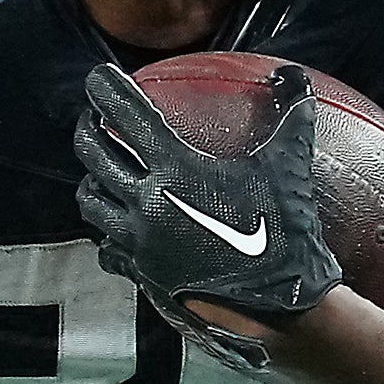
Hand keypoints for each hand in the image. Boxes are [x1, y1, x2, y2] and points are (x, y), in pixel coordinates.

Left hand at [73, 62, 342, 369]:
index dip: (105, 89)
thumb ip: (292, 114)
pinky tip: (120, 226)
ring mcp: (139, 242)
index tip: (98, 77)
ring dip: (92, 179)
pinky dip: (107, 230)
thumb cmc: (285, 234)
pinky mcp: (142, 273)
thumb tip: (295, 75)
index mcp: (176, 170)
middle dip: (87, 129)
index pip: (125, 115)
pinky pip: (107, 247)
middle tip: (94, 118)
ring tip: (102, 170)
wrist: (278, 309)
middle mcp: (146, 203)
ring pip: (92, 202)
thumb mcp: (290, 167)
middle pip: (94, 154)